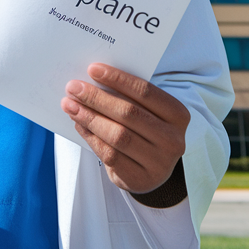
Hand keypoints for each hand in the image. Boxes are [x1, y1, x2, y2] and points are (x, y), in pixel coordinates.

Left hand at [61, 62, 188, 193]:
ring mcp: (159, 162)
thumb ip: (127, 98)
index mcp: (178, 115)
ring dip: (89, 118)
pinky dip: (91, 137)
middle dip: (97, 98)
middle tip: (74, 88)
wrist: (150, 172)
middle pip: (129, 113)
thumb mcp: (146, 112)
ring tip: (70, 106)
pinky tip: (79, 125)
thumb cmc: (145, 132)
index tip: (93, 69)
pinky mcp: (141, 179)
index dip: (118, 79)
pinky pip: (110, 155)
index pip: (145, 92)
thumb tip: (91, 81)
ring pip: (117, 135)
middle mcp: (173, 139)